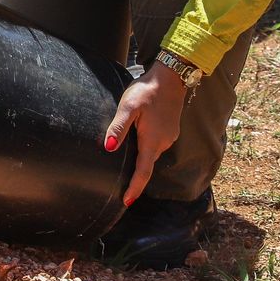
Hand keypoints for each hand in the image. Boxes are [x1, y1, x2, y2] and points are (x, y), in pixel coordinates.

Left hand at [103, 64, 188, 206]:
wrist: (170, 78)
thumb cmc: (147, 92)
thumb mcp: (128, 107)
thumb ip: (118, 128)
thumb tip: (109, 149)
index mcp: (152, 141)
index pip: (143, 171)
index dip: (135, 187)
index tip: (127, 201)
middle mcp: (162, 143)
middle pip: (147, 164)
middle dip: (136, 177)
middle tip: (122, 189)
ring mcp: (168, 137)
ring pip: (150, 154)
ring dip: (139, 161)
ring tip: (125, 166)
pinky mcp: (169, 130)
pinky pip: (154, 145)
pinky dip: (145, 148)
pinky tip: (136, 143)